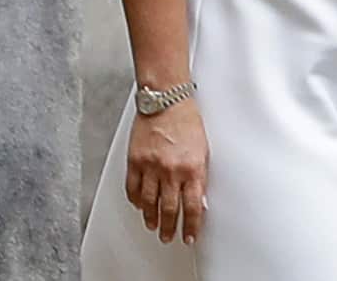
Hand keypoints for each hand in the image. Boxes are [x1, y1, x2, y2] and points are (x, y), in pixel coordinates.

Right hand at [125, 99, 208, 245]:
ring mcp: (151, 167)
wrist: (166, 101)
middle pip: (169, 209)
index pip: (192, 207)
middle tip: (168, 236)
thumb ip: (199, 175)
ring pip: (149, 203)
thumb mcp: (203, 149)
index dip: (191, 226)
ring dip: (151, 218)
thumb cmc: (186, 120)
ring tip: (153, 225)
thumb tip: (199, 199)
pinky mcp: (135, 161)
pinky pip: (133, 189)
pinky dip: (136, 200)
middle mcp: (171, 170)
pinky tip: (139, 205)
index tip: (189, 235)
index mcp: (192, 168)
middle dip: (169, 228)